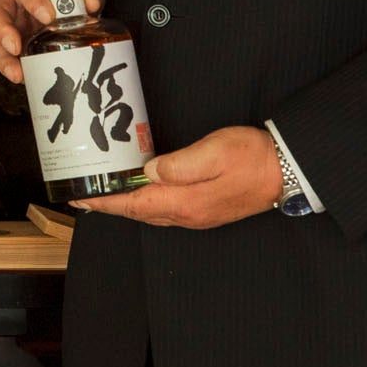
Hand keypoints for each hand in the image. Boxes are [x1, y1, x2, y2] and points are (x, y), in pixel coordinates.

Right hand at [0, 0, 99, 82]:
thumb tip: (90, 3)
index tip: (48, 15)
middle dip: (1, 29)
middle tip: (15, 46)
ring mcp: (8, 22)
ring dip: (3, 56)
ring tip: (16, 71)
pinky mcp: (13, 43)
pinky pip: (6, 56)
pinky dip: (13, 68)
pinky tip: (24, 77)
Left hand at [74, 125, 283, 228]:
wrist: (287, 170)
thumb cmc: (252, 157)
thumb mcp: (213, 152)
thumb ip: (178, 164)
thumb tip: (149, 172)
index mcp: (185, 203)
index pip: (133, 206)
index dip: (104, 204)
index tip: (79, 200)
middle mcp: (188, 215)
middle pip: (139, 212)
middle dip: (110, 205)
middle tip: (84, 194)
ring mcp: (198, 215)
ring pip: (152, 213)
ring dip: (127, 205)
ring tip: (105, 193)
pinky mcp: (206, 209)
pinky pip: (166, 210)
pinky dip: (146, 203)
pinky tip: (141, 191)